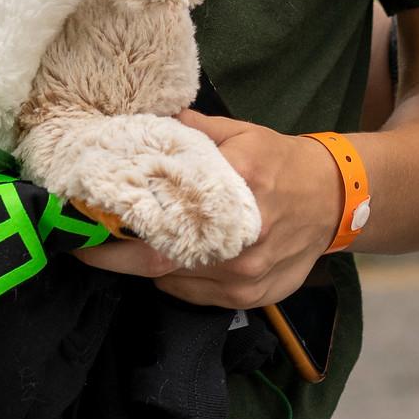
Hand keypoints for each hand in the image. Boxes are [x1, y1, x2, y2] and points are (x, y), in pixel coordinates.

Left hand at [77, 112, 336, 307]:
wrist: (335, 199)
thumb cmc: (282, 163)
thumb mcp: (241, 134)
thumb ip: (192, 131)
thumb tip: (145, 122)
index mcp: (236, 188)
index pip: (164, 217)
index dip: (119, 231)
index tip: (84, 227)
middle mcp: (241, 239)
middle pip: (161, 260)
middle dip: (120, 257)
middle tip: (90, 245)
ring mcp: (246, 274)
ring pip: (175, 280)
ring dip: (148, 266)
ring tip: (128, 247)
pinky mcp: (251, 296)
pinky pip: (195, 295)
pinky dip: (174, 278)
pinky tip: (169, 259)